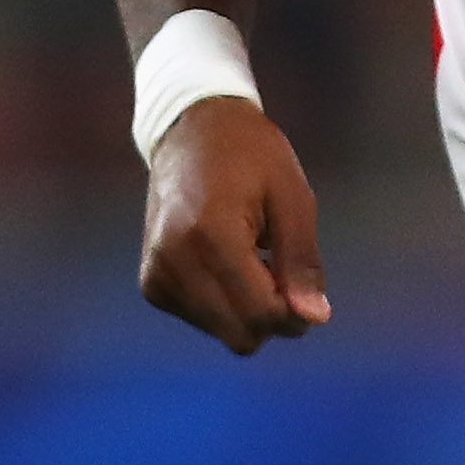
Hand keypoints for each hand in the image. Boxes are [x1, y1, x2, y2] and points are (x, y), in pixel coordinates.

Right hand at [138, 98, 331, 352]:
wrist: (189, 129)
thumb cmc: (250, 156)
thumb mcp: (292, 198)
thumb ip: (302, 261)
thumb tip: (313, 319)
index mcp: (210, 235)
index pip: (260, 313)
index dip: (295, 315)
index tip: (306, 287)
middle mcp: (174, 261)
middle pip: (240, 334)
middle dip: (272, 317)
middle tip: (283, 272)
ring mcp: (157, 275)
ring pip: (223, 332)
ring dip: (249, 309)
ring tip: (253, 258)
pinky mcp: (151, 283)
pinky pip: (202, 320)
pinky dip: (225, 303)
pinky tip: (228, 264)